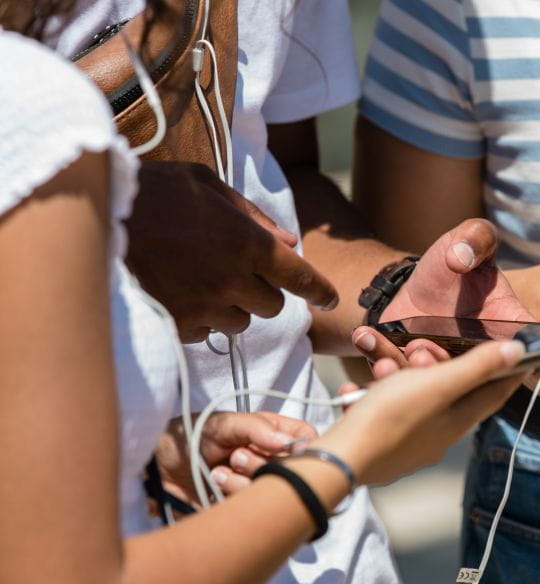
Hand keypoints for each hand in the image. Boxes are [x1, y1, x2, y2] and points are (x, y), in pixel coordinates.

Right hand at [126, 161, 337, 341]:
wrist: (98, 216)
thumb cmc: (157, 191)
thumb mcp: (209, 185)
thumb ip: (254, 216)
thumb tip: (289, 241)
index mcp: (249, 244)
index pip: (300, 278)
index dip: (320, 290)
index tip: (331, 298)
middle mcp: (233, 280)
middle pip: (272, 306)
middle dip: (263, 290)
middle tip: (239, 271)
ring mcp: (205, 306)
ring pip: (241, 322)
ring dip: (233, 307)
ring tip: (205, 280)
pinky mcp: (178, 324)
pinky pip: (206, 332)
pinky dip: (202, 318)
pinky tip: (182, 293)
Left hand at [155, 411, 317, 505]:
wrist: (156, 466)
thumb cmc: (192, 434)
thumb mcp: (224, 423)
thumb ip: (256, 427)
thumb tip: (287, 442)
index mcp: (274, 434)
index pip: (308, 441)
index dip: (304, 449)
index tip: (287, 452)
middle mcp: (272, 460)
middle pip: (294, 471)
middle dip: (264, 465)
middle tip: (237, 456)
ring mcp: (260, 485)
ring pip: (274, 493)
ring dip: (244, 481)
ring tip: (219, 471)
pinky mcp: (246, 508)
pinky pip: (254, 509)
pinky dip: (234, 496)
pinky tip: (215, 484)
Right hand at [309, 340, 527, 485]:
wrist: (340, 458)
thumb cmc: (391, 417)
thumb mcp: (438, 384)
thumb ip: (478, 367)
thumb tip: (518, 352)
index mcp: (458, 422)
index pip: (494, 394)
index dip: (508, 373)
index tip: (521, 357)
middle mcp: (438, 436)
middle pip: (446, 391)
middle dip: (431, 364)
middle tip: (415, 349)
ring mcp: (408, 443)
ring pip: (409, 398)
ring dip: (395, 377)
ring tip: (380, 368)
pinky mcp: (380, 446)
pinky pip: (381, 412)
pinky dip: (370, 397)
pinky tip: (355, 392)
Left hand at [351, 219, 533, 365]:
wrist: (415, 282)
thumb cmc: (454, 260)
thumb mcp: (470, 238)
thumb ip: (477, 237)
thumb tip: (462, 256)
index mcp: (508, 326)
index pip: (522, 347)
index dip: (512, 355)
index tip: (492, 350)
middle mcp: (480, 355)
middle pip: (469, 374)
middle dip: (446, 369)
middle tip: (424, 351)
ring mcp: (445, 365)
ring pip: (430, 381)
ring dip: (411, 369)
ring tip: (397, 350)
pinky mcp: (412, 367)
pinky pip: (396, 371)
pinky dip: (378, 358)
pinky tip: (365, 337)